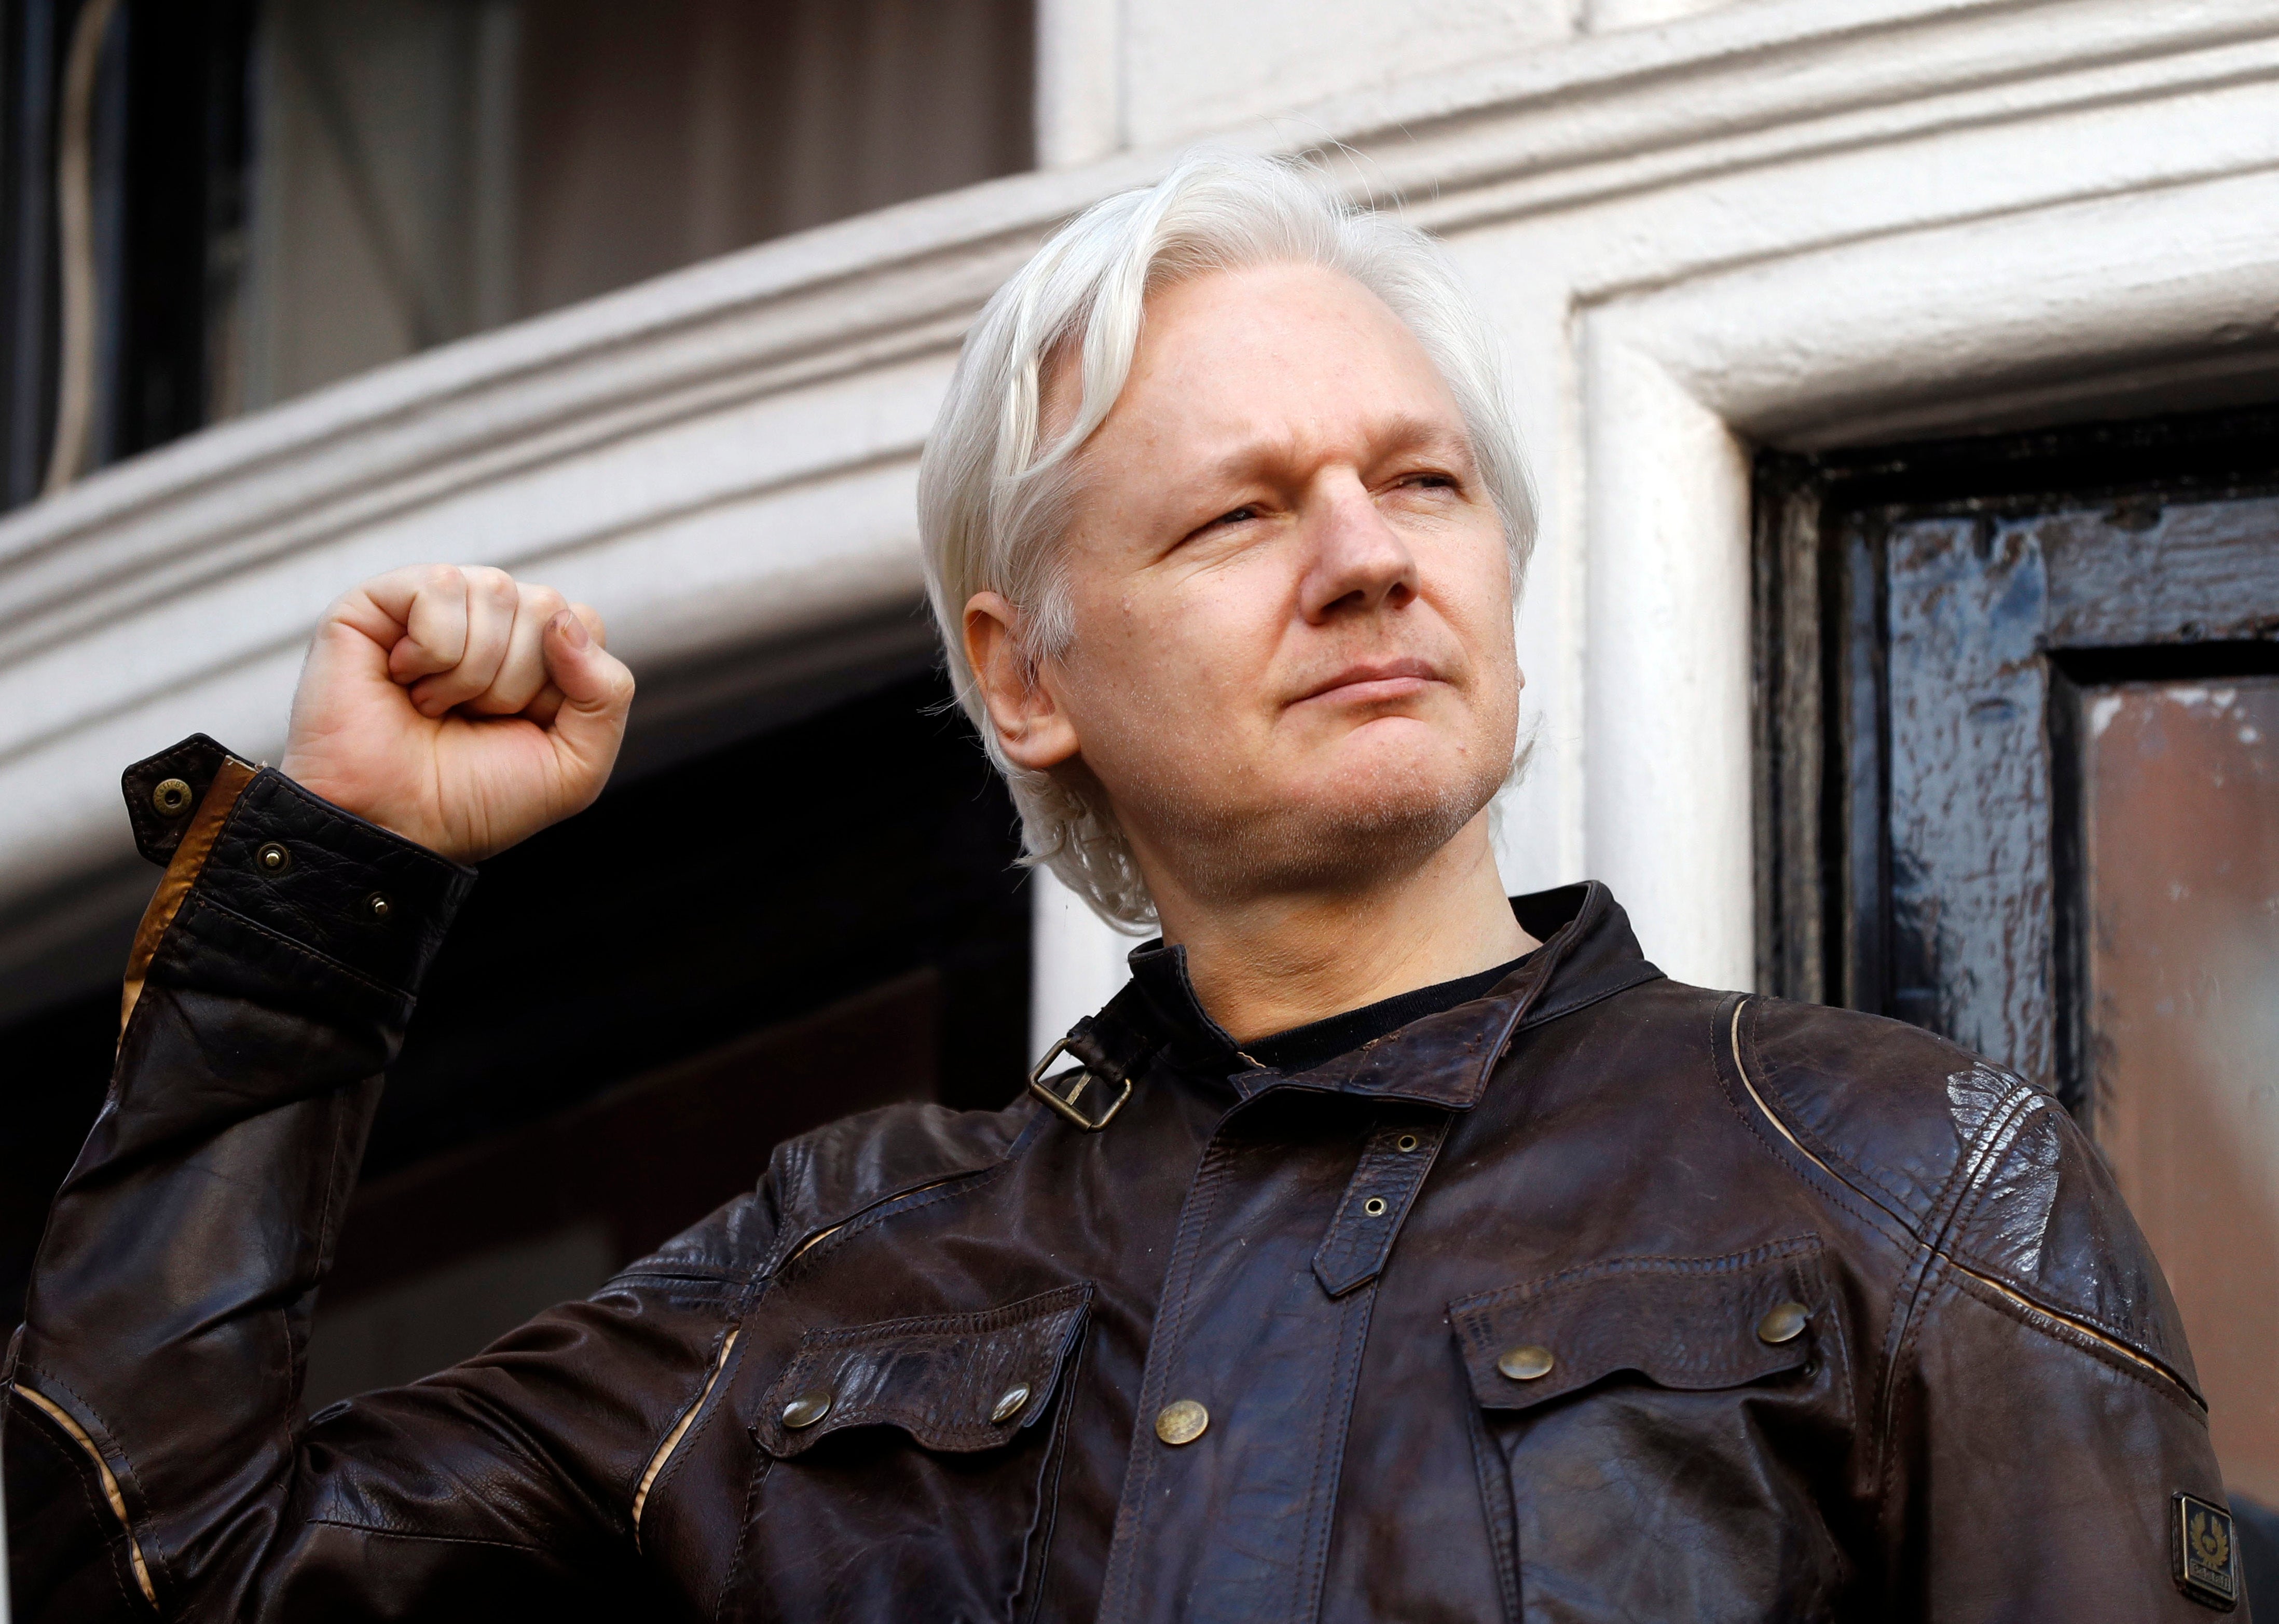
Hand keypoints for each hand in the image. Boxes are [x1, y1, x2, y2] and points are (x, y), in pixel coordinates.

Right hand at [279, 565, 634, 862]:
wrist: (394, 826)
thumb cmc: (478, 799)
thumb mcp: (576, 763)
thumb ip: (607, 692)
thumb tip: (565, 621)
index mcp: (536, 650)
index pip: (582, 622)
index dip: (561, 686)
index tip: (518, 726)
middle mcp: (489, 618)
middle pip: (545, 606)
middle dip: (516, 682)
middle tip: (470, 720)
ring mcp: (435, 605)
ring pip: (496, 590)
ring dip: (472, 672)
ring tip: (433, 706)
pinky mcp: (379, 600)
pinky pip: (440, 586)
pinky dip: (431, 649)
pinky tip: (402, 678)